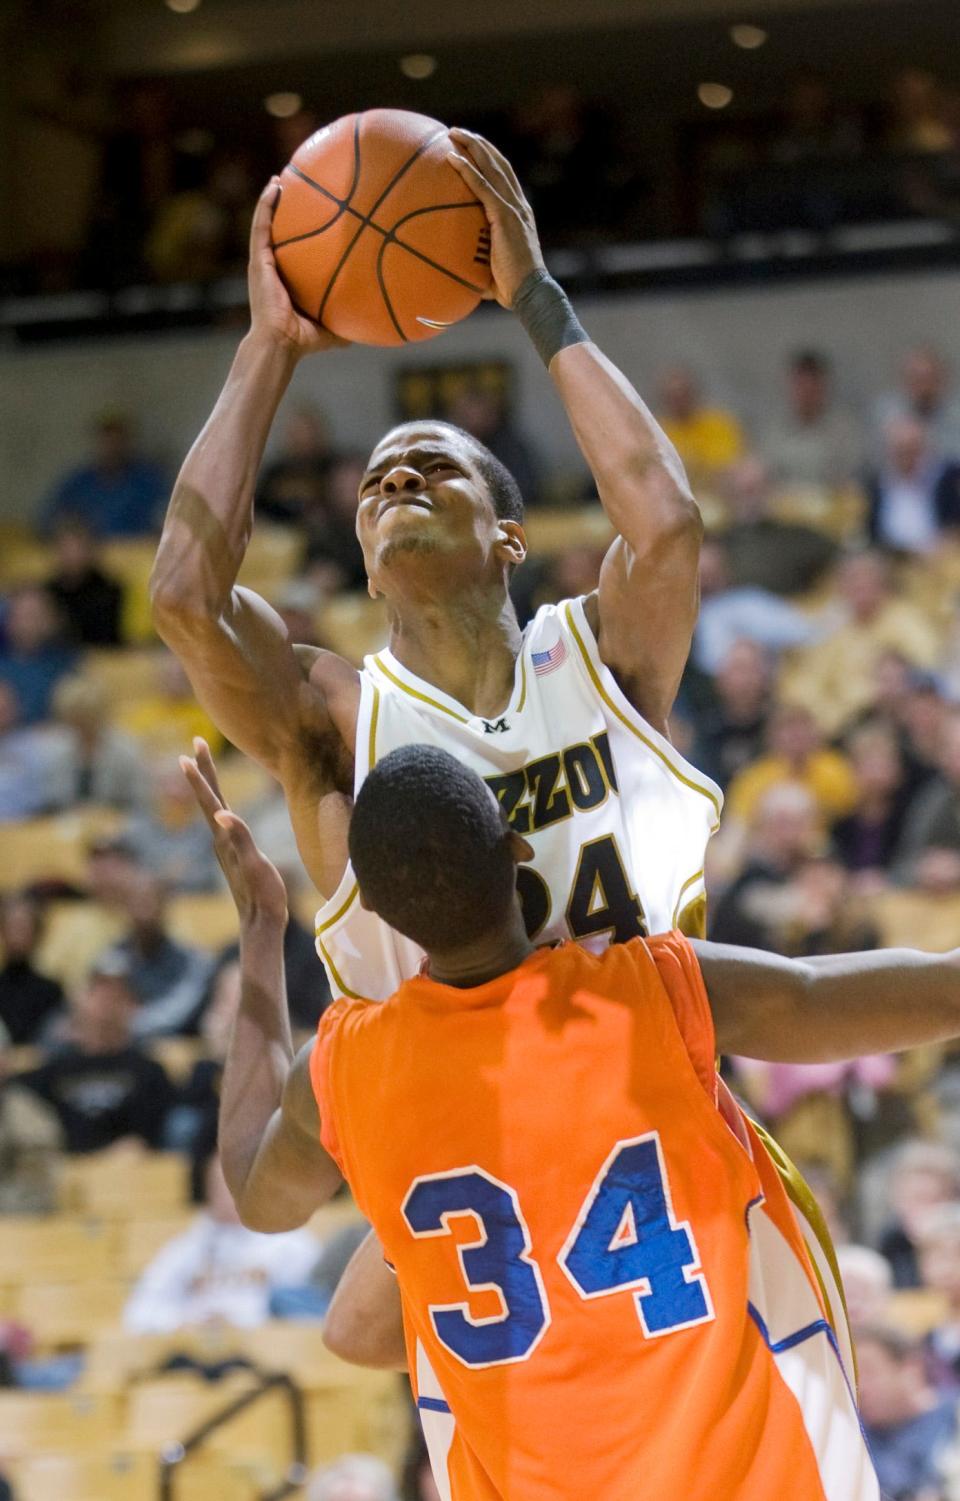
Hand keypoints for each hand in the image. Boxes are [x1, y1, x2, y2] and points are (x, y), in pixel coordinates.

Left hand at [181, 738, 288, 929]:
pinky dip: (221, 803)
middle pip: (209, 796)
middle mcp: (220, 837)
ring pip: (215, 806)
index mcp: (224, 836)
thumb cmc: (262, 893)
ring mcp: (226, 844)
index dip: (199, 776)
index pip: (209, 799)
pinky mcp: (234, 851)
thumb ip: (240, 837)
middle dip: (203, 769)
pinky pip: (225, 819)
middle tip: (196, 743)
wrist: (261, 921)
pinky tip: (224, 806)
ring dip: (209, 784)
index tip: (187, 753)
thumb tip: (221, 814)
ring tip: (204, 765)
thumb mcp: (254, 864)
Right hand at [248, 177, 348, 358]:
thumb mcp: (333, 326)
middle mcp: (274, 267)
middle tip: (297, 187)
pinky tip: (274, 186)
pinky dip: (265, 205)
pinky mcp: (257, 260)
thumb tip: (376, 321)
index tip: (314, 214)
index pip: (295, 250)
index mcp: (288, 279)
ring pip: (266, 223)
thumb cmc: (303, 339)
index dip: (302, 232)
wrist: (281, 344)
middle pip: (280, 232)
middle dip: (286, 210)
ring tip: (281, 178)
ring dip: (271, 199)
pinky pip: (260, 226)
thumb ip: (350, 318)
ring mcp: (263, 262)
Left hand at [447, 129, 544, 308]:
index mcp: (520, 214)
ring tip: (453, 133)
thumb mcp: (493, 267)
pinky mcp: (505, 217)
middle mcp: (519, 205)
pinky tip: (452, 158)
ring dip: (472, 147)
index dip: (490, 159)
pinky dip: (468, 171)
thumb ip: (478, 260)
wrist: (530, 293)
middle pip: (499, 164)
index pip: (506, 177)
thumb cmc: (512, 289)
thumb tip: (454, 270)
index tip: (474, 148)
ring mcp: (513, 209)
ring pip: (491, 168)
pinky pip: (483, 188)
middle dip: (479, 144)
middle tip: (458, 132)